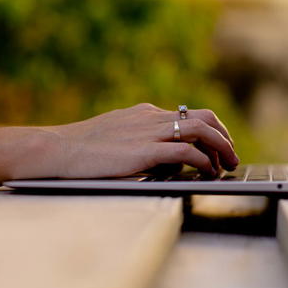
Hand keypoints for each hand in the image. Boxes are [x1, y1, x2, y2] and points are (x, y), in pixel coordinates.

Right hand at [47, 103, 238, 178]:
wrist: (56, 149)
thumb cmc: (79, 151)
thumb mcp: (114, 140)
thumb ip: (139, 144)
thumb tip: (161, 161)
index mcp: (144, 114)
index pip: (188, 115)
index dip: (210, 131)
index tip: (217, 147)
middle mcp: (151, 117)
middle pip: (204, 117)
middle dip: (224, 136)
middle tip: (231, 157)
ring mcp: (149, 132)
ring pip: (202, 130)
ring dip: (222, 148)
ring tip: (227, 166)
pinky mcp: (146, 150)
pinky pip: (187, 152)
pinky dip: (204, 161)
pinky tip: (208, 173)